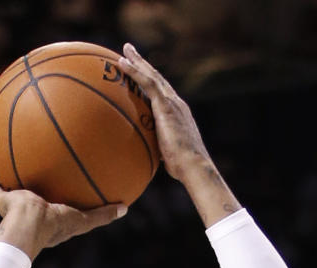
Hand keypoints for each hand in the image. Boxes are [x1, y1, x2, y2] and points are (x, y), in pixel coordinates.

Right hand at [0, 163, 125, 260]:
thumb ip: (103, 215)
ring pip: (7, 190)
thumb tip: (125, 208)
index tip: (58, 189)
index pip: (53, 208)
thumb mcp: (84, 219)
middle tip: (32, 170)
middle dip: (30, 186)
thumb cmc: (55, 224)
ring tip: (3, 161)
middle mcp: (30, 211)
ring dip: (5, 178)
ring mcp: (14, 207)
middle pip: (30, 195)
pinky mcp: (1, 200)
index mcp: (49, 218)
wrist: (29, 225)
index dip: (55, 200)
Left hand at [116, 44, 240, 227]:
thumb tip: (142, 157)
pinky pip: (148, 83)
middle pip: (157, 78)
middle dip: (143, 63)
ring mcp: (172, 102)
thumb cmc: (182, 168)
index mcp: (176, 114)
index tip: (139, 71)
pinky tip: (122, 63)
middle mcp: (176, 103)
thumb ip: (156, 150)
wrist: (194, 166)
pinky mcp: (167, 105)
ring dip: (138, 61)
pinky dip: (135, 71)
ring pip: (152, 75)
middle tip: (130, 51)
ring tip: (125, 50)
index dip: (150, 79)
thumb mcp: (166, 155)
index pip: (161, 92)